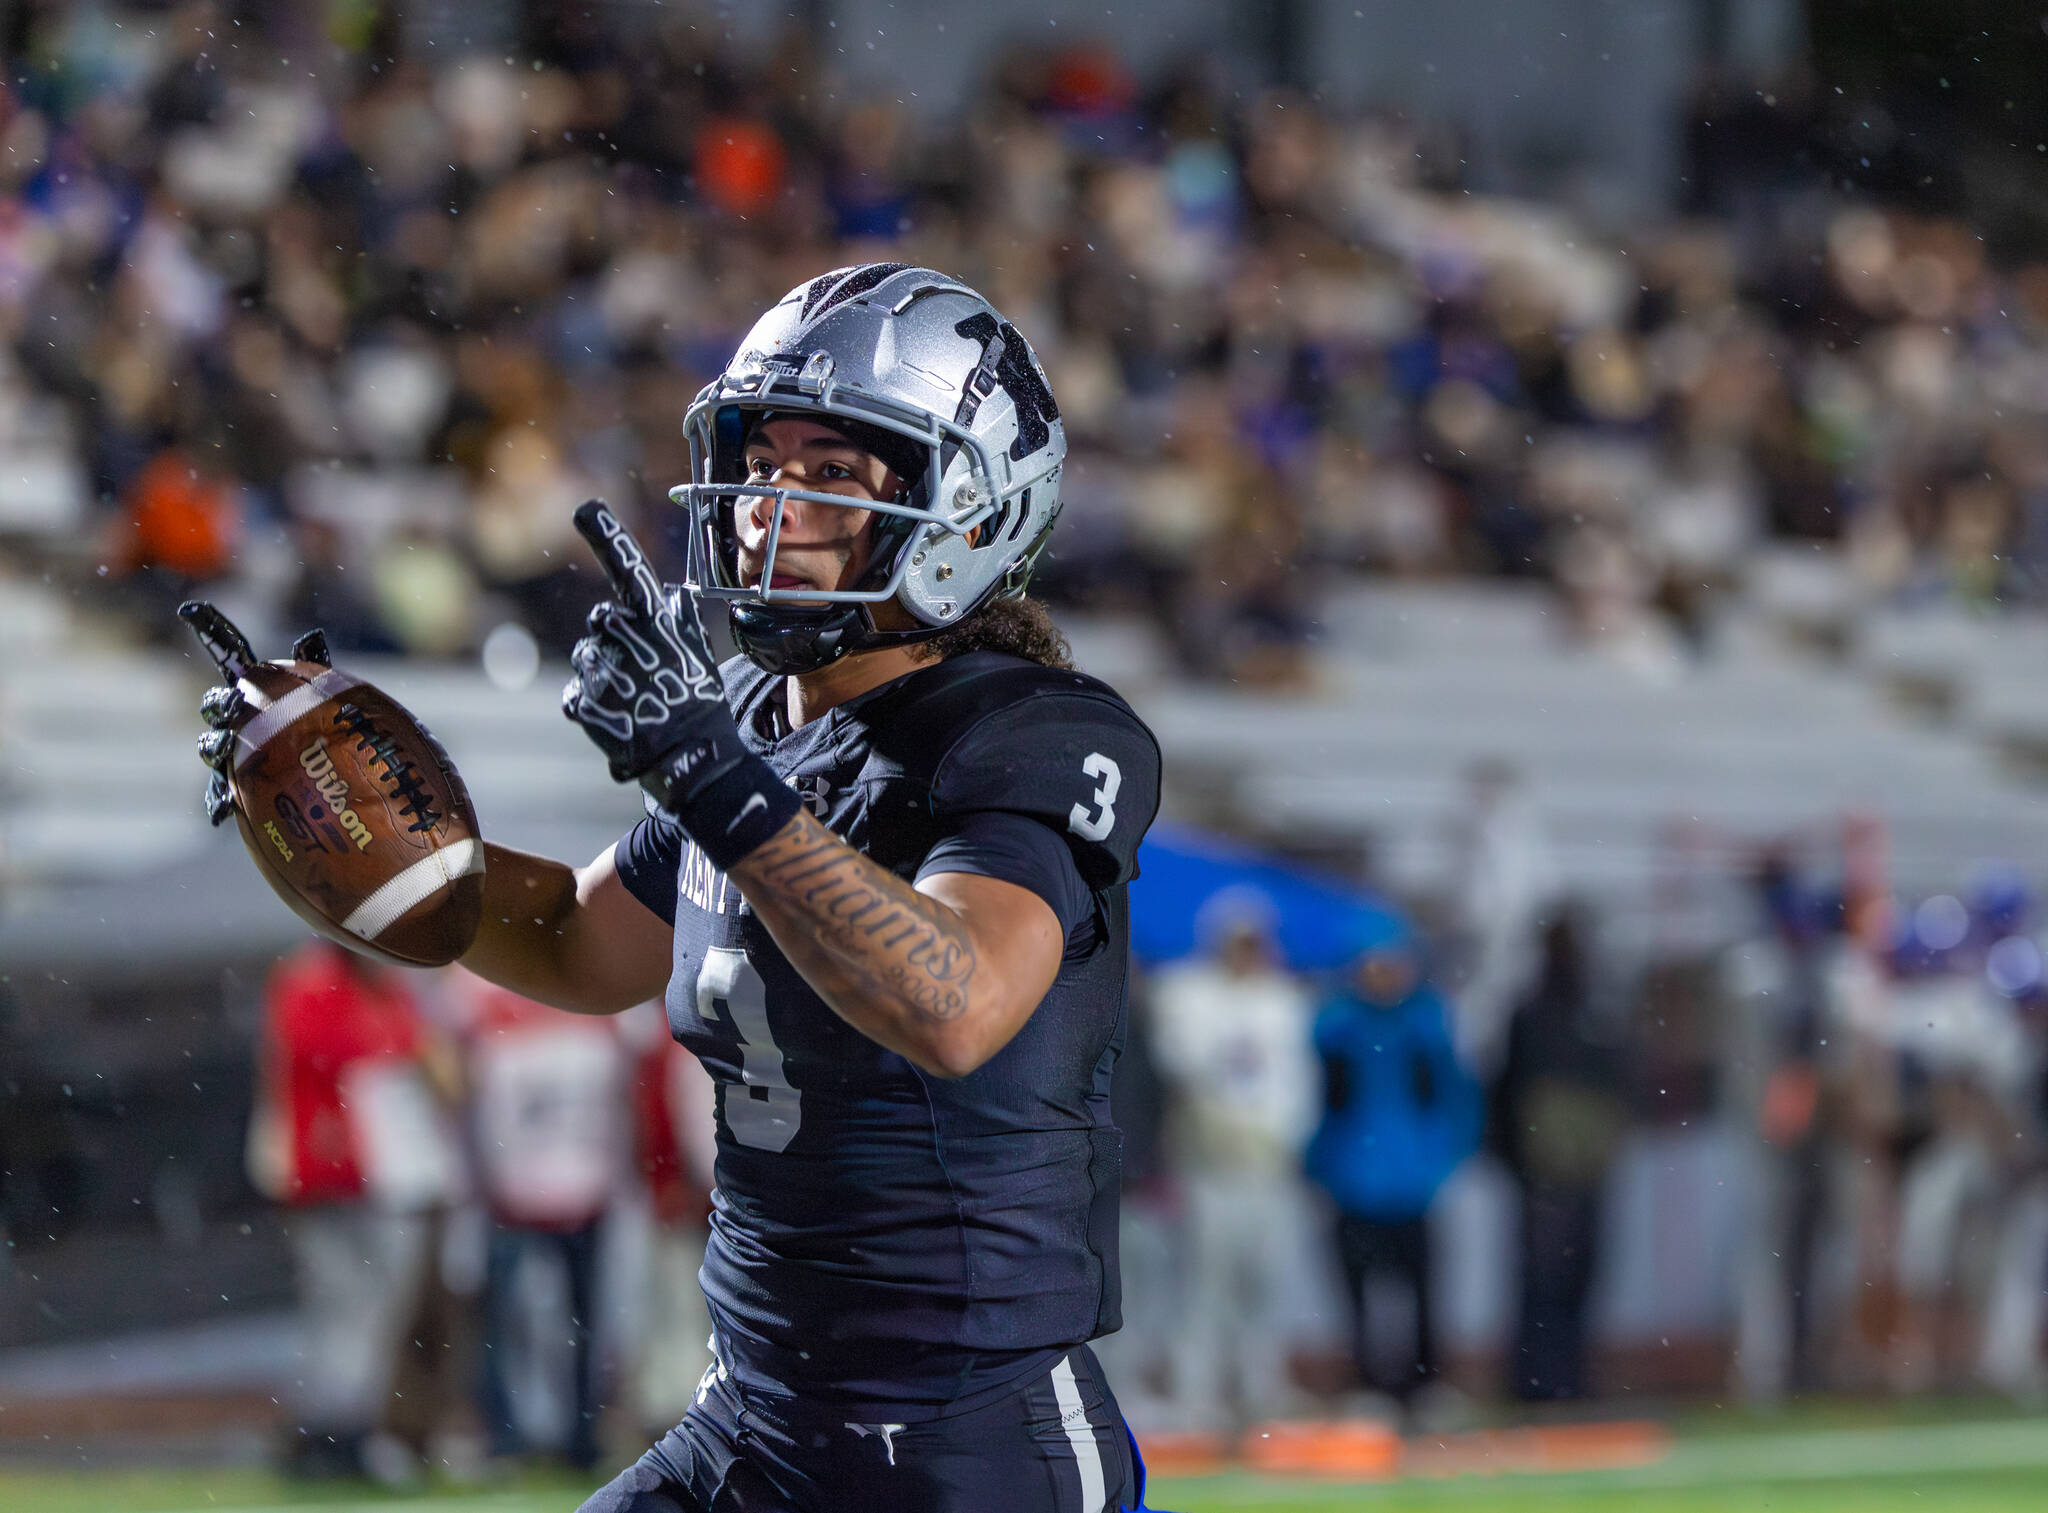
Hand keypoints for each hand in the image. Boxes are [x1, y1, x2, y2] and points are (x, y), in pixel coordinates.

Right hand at [178, 601, 331, 826]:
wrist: (341, 782)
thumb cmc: (331, 731)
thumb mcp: (328, 700)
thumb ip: (316, 670)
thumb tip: (311, 636)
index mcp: (258, 689)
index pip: (230, 656)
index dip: (211, 630)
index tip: (191, 608)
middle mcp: (239, 719)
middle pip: (214, 706)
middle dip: (218, 703)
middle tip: (233, 704)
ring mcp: (235, 754)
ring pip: (211, 747)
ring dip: (213, 746)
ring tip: (225, 748)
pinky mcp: (239, 790)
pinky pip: (218, 795)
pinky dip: (216, 800)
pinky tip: (222, 811)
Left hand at [564, 500, 797, 868]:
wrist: (694, 763)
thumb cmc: (701, 708)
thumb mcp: (702, 659)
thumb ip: (684, 623)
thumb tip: (679, 591)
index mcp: (658, 623)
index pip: (630, 570)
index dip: (608, 537)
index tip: (586, 507)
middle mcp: (629, 639)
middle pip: (601, 621)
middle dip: (612, 643)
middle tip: (641, 673)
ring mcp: (607, 671)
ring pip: (586, 658)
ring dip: (601, 676)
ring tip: (633, 701)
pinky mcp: (588, 704)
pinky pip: (575, 695)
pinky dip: (591, 708)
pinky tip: (617, 720)